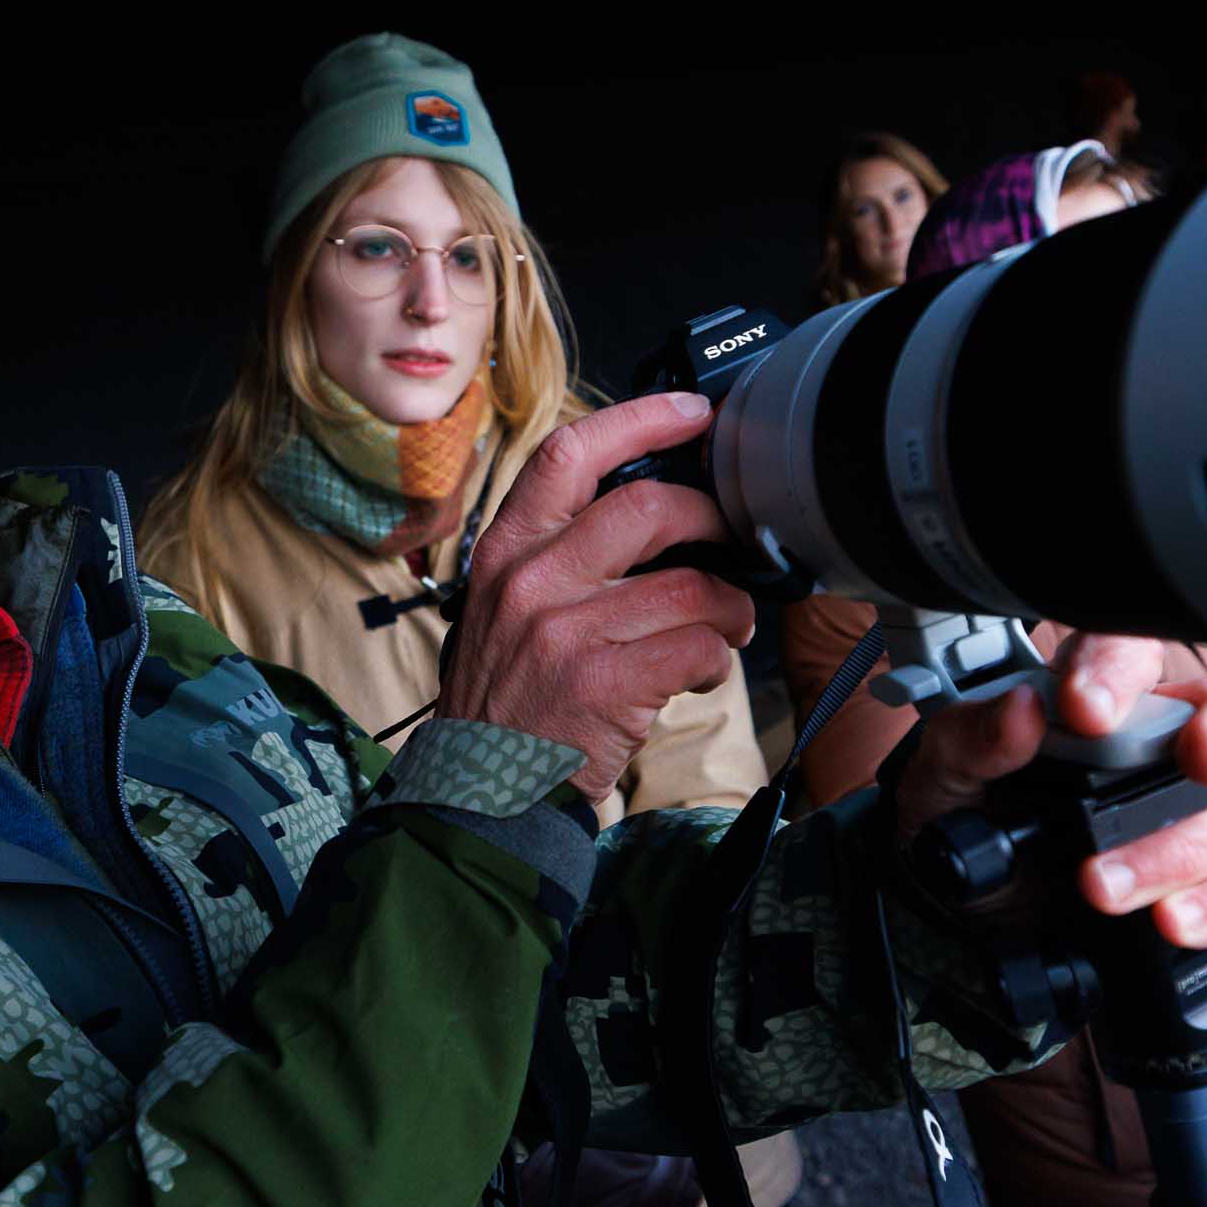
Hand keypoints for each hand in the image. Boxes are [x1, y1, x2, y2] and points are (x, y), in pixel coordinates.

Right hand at [437, 393, 759, 800]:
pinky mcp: (602, 684)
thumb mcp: (504, 608)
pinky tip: (699, 672)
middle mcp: (530, 580)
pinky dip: (717, 660)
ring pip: (690, 585)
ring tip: (723, 626)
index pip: (570, 454)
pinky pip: (697, 647)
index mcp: (506, 550)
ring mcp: (564, 631)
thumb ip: (560, 555)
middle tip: (729, 543)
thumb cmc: (505, 700)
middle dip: (711, 520)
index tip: (693, 413)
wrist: (477, 792)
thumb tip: (652, 511)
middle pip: (649, 508)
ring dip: (728, 607)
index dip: (641, 420)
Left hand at [893, 630, 1206, 948]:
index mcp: (1095, 699)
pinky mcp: (1204, 875)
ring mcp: (1189, 810)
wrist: (968, 909)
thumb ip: (972, 737)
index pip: (1130, 652)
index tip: (1089, 710)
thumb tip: (1020, 709)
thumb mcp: (943, 774)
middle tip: (1201, 762)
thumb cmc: (963, 818)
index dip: (1122, 670)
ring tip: (1101, 886)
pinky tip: (1170, 919)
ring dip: (1180, 850)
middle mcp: (1157, 746)